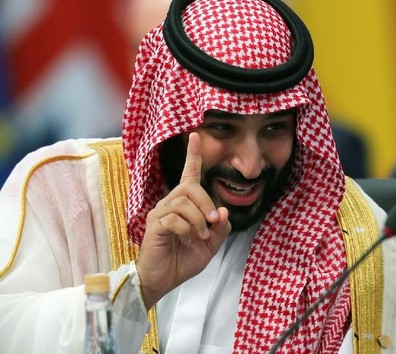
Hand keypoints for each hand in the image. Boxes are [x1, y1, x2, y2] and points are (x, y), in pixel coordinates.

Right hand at [136, 132, 230, 308]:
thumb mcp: (211, 244)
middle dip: (206, 203)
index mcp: (185, 204)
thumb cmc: (184, 260)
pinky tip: (186, 240)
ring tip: (199, 237)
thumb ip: (220, 227)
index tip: (196, 135)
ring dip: (198, 221)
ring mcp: (160, 212)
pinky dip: (187, 230)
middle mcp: (170, 203)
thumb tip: (222, 210)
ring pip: (184, 203)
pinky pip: (174, 219)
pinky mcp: (154, 224)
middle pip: (191, 187)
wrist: (164, 279)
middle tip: (212, 222)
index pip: (189, 174)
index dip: (193, 155)